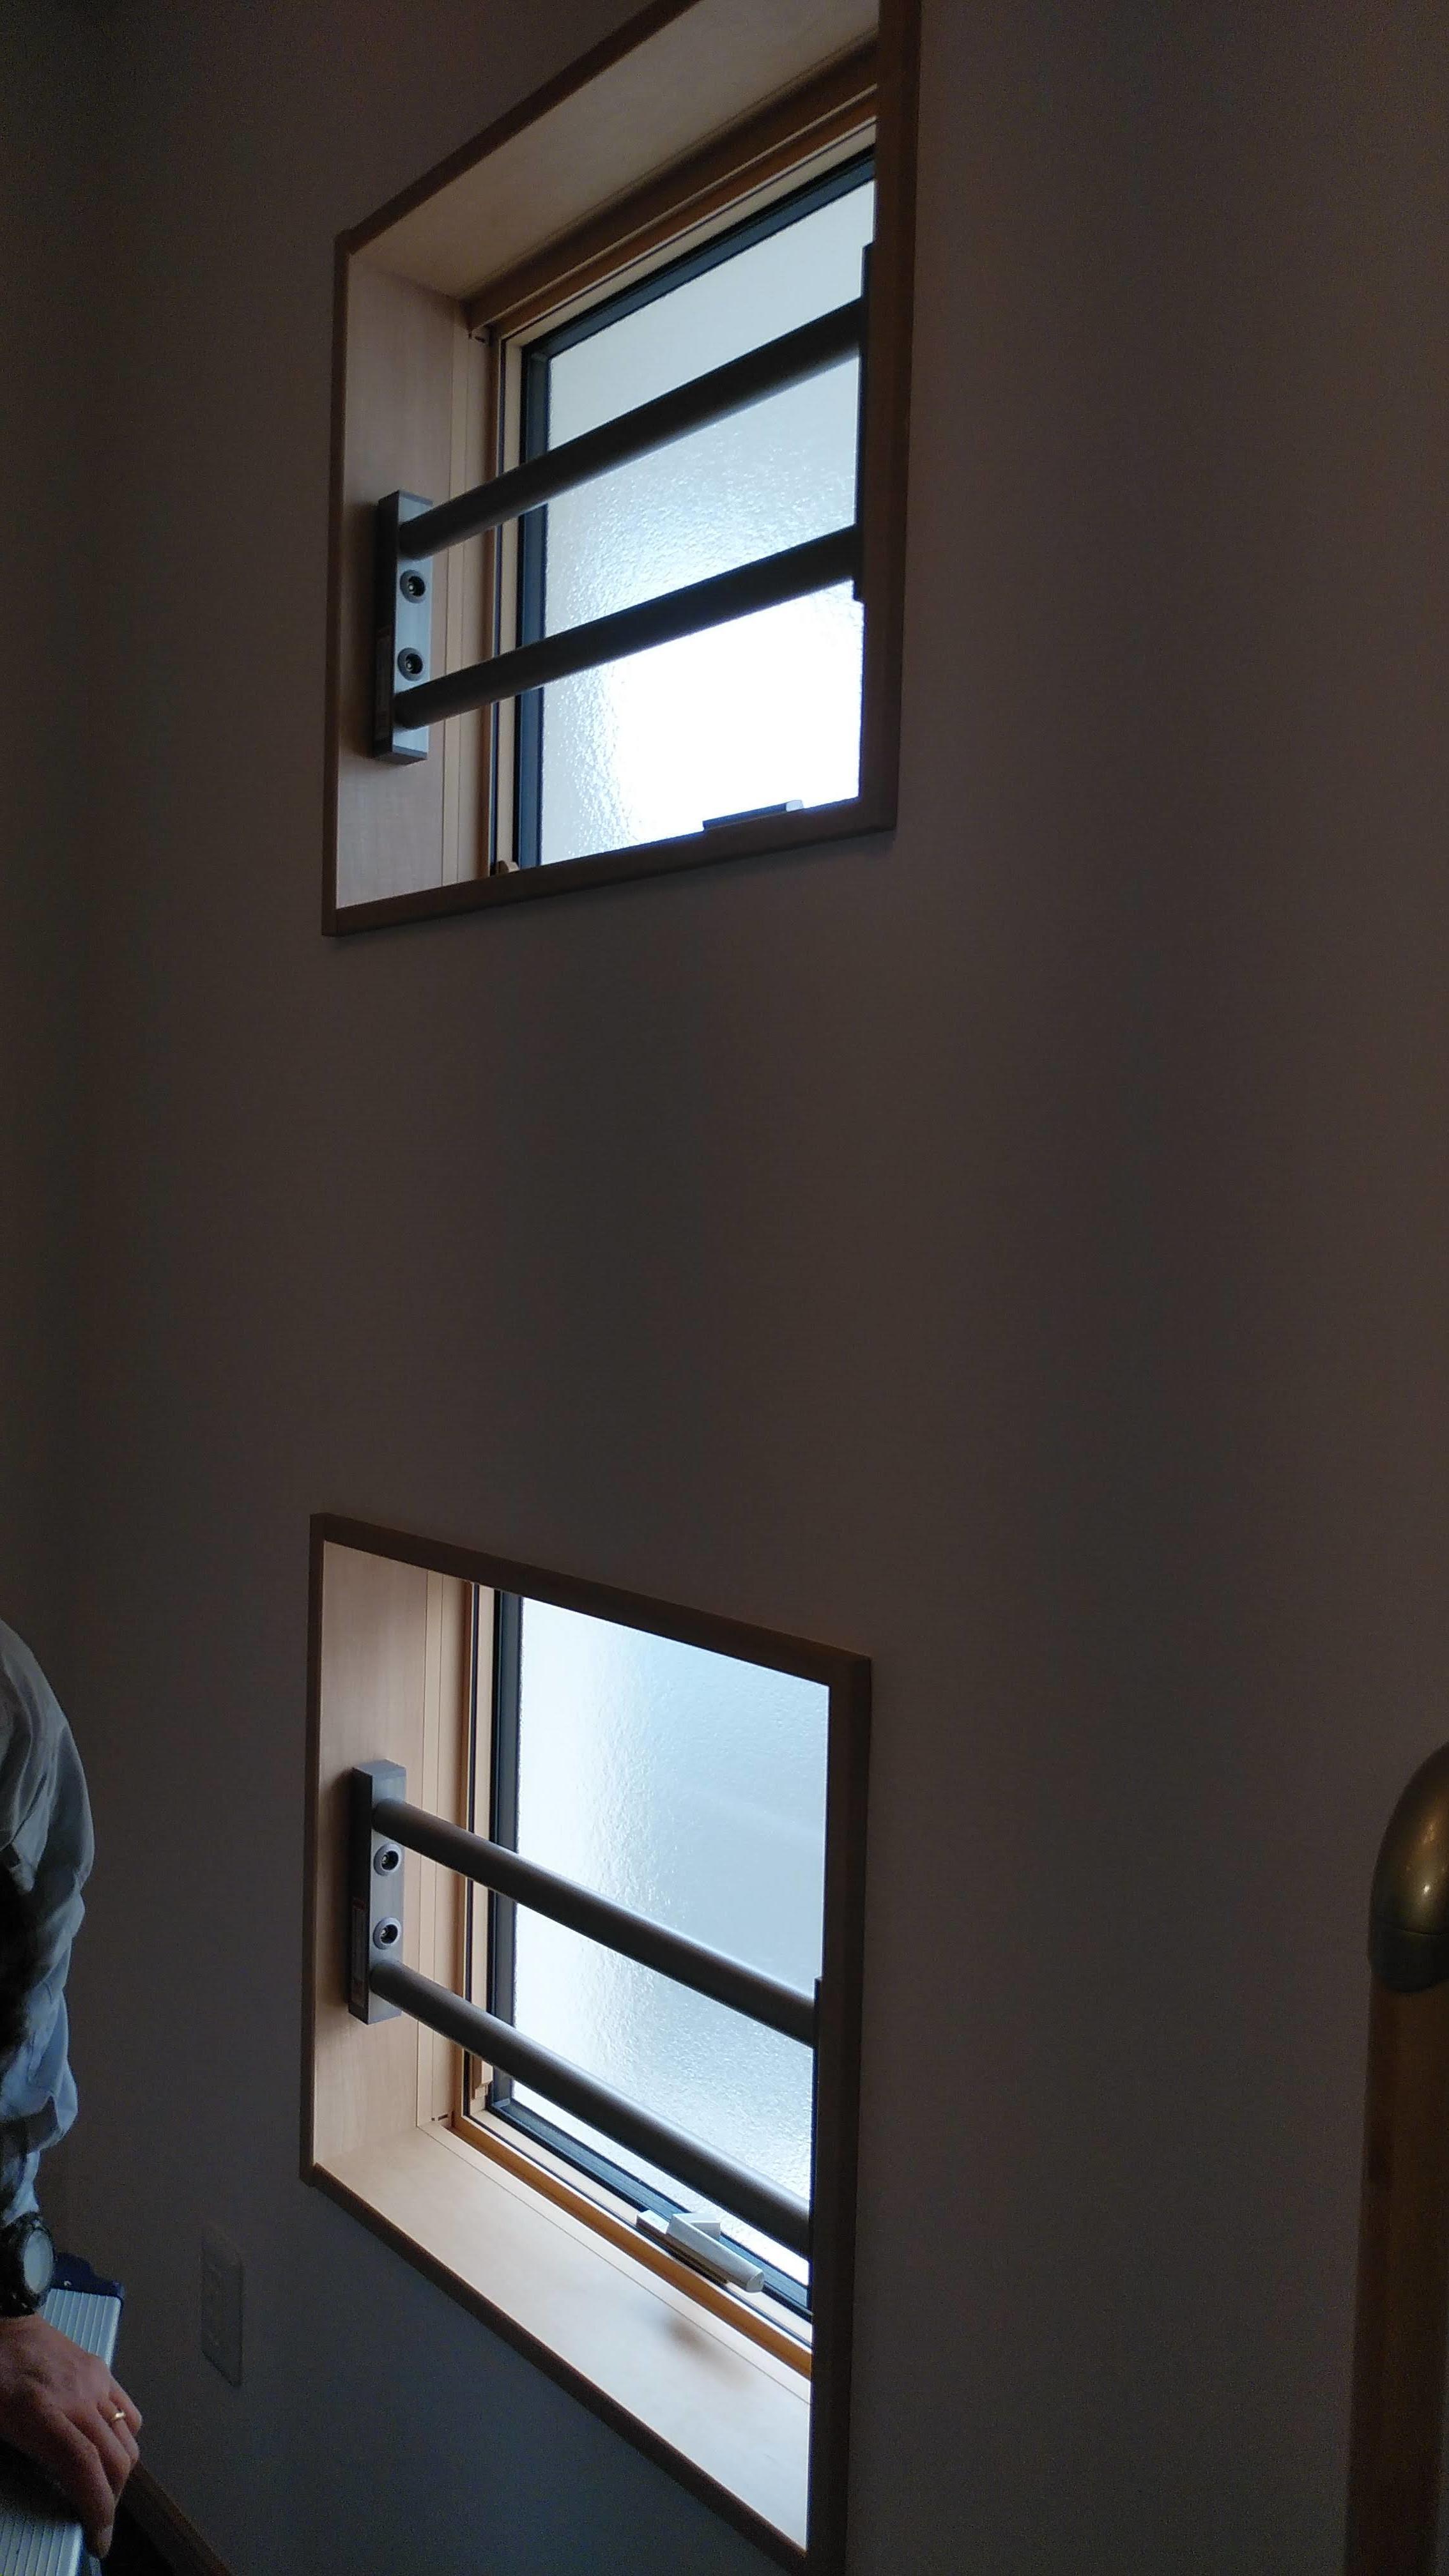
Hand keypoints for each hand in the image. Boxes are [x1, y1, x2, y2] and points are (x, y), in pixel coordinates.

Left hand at [0, 2313, 140, 2556]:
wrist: (4, 2322)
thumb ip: (26, 2455)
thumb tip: (53, 2488)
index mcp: (42, 2415)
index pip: (84, 2469)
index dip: (98, 2509)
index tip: (99, 2539)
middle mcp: (77, 2400)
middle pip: (115, 2460)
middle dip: (111, 2500)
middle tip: (96, 2520)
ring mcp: (95, 2382)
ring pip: (128, 2439)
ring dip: (120, 2472)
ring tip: (101, 2486)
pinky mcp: (103, 2370)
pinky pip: (128, 2412)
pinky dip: (125, 2438)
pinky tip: (108, 2446)